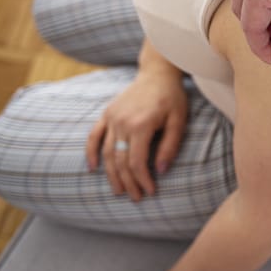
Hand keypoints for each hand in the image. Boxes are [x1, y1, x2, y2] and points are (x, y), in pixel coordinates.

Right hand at [86, 71, 187, 201]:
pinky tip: (93, 168)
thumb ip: (170, 146)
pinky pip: (94, 136)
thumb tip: (160, 170)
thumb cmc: (172, 97)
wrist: (157, 73)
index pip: (137, 161)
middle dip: (128, 182)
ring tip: (119, 190)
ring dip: (111, 174)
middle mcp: (122, 122)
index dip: (143, 179)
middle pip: (120, 160)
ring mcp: (111, 118)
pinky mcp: (107, 114)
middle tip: (136, 198)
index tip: (150, 192)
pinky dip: (91, 152)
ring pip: (106, 152)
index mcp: (141, 125)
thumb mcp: (179, 120)